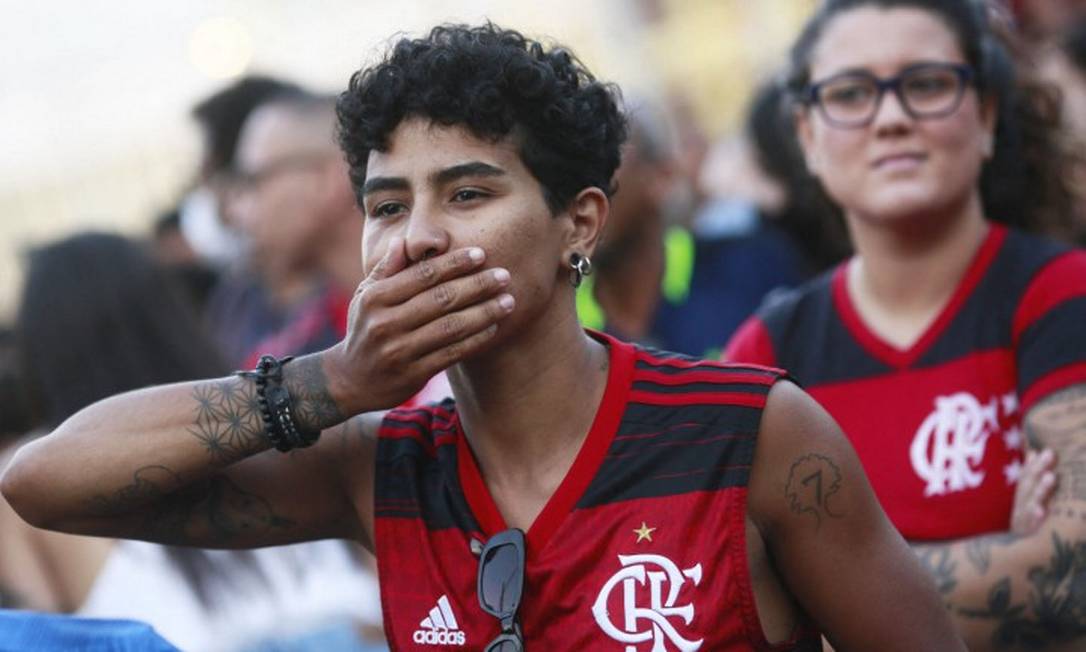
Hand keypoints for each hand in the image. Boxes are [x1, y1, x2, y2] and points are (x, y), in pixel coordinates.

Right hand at [325, 237, 513, 413]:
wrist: (349, 380)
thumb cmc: (365, 328)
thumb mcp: (366, 296)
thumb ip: (386, 269)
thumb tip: (403, 240)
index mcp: (376, 298)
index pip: (422, 275)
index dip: (454, 264)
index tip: (480, 254)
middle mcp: (386, 323)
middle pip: (441, 299)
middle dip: (477, 285)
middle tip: (504, 275)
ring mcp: (400, 351)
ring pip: (451, 327)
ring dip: (484, 313)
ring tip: (508, 301)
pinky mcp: (413, 374)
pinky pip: (452, 353)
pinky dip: (476, 339)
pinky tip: (494, 327)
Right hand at [1010, 448, 1057, 534]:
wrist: (1012, 559)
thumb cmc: (1025, 526)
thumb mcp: (1025, 500)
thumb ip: (1028, 477)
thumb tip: (1032, 451)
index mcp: (1020, 497)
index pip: (1025, 475)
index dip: (1034, 461)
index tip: (1045, 448)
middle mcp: (1019, 506)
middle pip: (1027, 484)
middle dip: (1038, 469)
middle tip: (1050, 454)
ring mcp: (1021, 521)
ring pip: (1029, 502)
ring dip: (1040, 489)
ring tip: (1051, 477)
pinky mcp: (1025, 536)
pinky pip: (1030, 526)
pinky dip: (1035, 517)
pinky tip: (1042, 510)